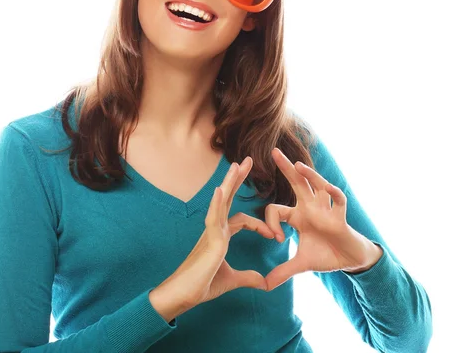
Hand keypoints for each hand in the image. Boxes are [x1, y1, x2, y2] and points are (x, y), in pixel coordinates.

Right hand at [163, 157, 273, 309]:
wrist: (183, 296)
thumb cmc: (201, 285)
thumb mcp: (232, 280)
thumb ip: (248, 277)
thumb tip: (264, 282)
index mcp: (220, 236)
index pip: (242, 220)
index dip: (259, 225)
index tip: (273, 236)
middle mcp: (215, 229)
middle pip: (228, 198)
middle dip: (238, 180)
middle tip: (248, 160)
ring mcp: (211, 232)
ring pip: (221, 202)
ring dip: (229, 182)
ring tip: (238, 164)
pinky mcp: (209, 240)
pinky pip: (213, 217)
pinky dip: (217, 203)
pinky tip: (221, 189)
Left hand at [263, 148, 382, 290]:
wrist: (349, 261)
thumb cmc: (325, 255)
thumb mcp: (300, 264)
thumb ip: (282, 271)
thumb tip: (264, 286)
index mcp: (297, 216)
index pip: (276, 209)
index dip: (270, 222)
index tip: (275, 239)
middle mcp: (310, 207)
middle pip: (296, 183)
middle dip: (285, 167)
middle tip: (273, 151)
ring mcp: (325, 210)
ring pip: (316, 186)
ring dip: (308, 175)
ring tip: (297, 164)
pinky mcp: (340, 217)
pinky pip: (337, 200)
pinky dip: (332, 193)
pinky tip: (325, 187)